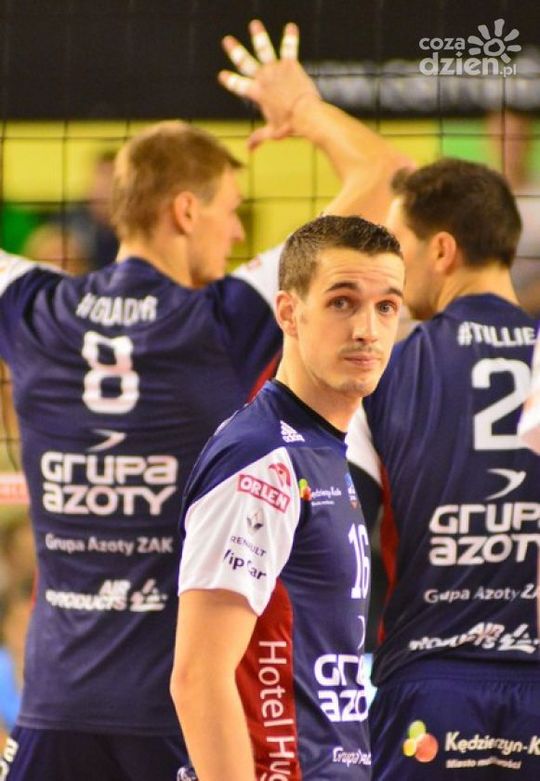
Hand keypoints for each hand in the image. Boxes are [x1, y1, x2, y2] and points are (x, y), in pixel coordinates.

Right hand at [218, 19, 320, 149]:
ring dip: (258, 36)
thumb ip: (258, 138)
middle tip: (227, 41)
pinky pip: (289, 48)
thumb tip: (248, 149)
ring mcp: (275, 69)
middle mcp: (262, 78)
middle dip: (235, 51)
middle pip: (244, 62)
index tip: (221, 75)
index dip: (229, 80)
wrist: (305, 115)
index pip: (237, 85)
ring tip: (254, 24)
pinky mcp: (289, 64)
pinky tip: (291, 26)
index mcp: (255, 93)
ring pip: (263, 49)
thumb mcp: (271, 132)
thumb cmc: (288, 126)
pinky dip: (290, 37)